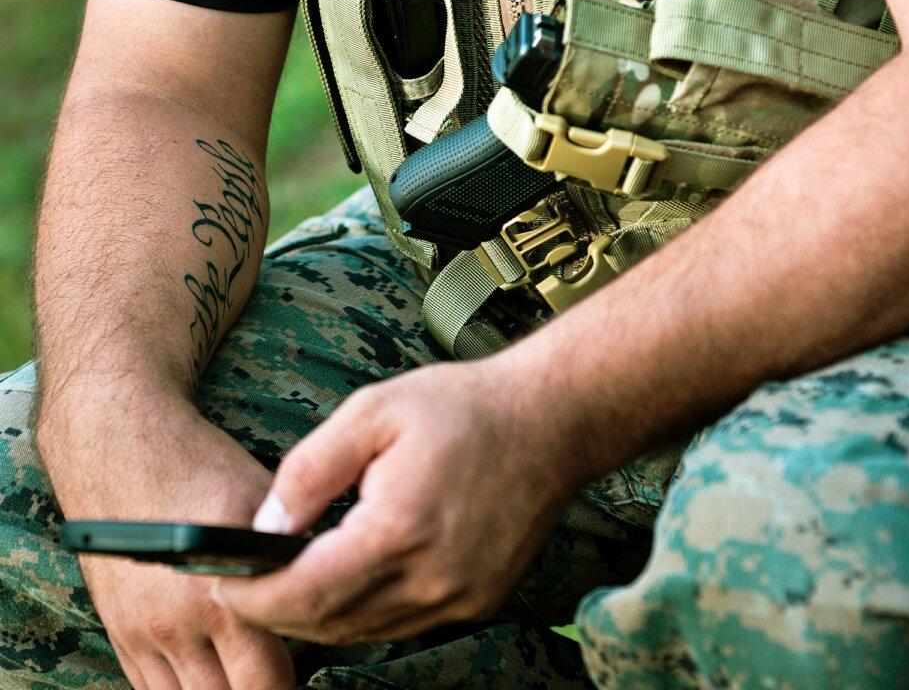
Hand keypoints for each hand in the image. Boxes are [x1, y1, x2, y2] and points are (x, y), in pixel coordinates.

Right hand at [40, 394, 294, 689]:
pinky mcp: (119, 629)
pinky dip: (185, 687)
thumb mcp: (264, 509)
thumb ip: (293, 562)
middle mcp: (176, 626)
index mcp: (221, 598)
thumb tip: (331, 594)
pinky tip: (211, 671)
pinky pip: (151, 688)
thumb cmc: (203, 470)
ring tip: (248, 670)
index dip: (292, 682)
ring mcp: (142, 633)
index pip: (266, 683)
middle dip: (260, 688)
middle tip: (281, 671)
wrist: (123, 446)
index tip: (310, 657)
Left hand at [213, 361, 578, 643]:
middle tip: (250, 584)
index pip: (303, 593)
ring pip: (366, 633)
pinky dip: (367, 612)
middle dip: (278, 612)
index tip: (223, 584)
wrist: (551, 421)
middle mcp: (433, 578)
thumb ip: (308, 471)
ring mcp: (462, 597)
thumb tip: (264, 527)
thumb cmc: (463, 408)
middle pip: (330, 624)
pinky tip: (355, 577)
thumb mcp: (372, 412)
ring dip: (321, 616)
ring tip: (294, 581)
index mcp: (399, 529)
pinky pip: (405, 625)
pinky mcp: (480, 600)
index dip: (253, 597)